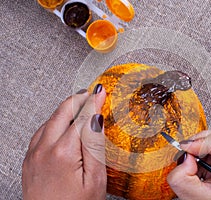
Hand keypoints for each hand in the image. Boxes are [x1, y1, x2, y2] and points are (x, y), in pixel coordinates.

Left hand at [22, 84, 106, 199]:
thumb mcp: (95, 180)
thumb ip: (94, 147)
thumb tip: (95, 120)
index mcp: (63, 152)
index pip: (81, 118)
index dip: (93, 102)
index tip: (100, 92)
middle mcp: (44, 149)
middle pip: (62, 112)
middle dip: (77, 99)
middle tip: (91, 93)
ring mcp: (34, 154)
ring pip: (50, 119)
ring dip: (66, 108)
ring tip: (80, 103)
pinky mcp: (30, 160)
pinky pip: (41, 131)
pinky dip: (54, 120)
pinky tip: (62, 122)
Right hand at [167, 128, 210, 199]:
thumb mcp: (197, 197)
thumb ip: (183, 178)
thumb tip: (184, 157)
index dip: (204, 141)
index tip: (188, 148)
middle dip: (198, 143)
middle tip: (187, 155)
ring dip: (198, 148)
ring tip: (193, 163)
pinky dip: (199, 151)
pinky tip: (198, 164)